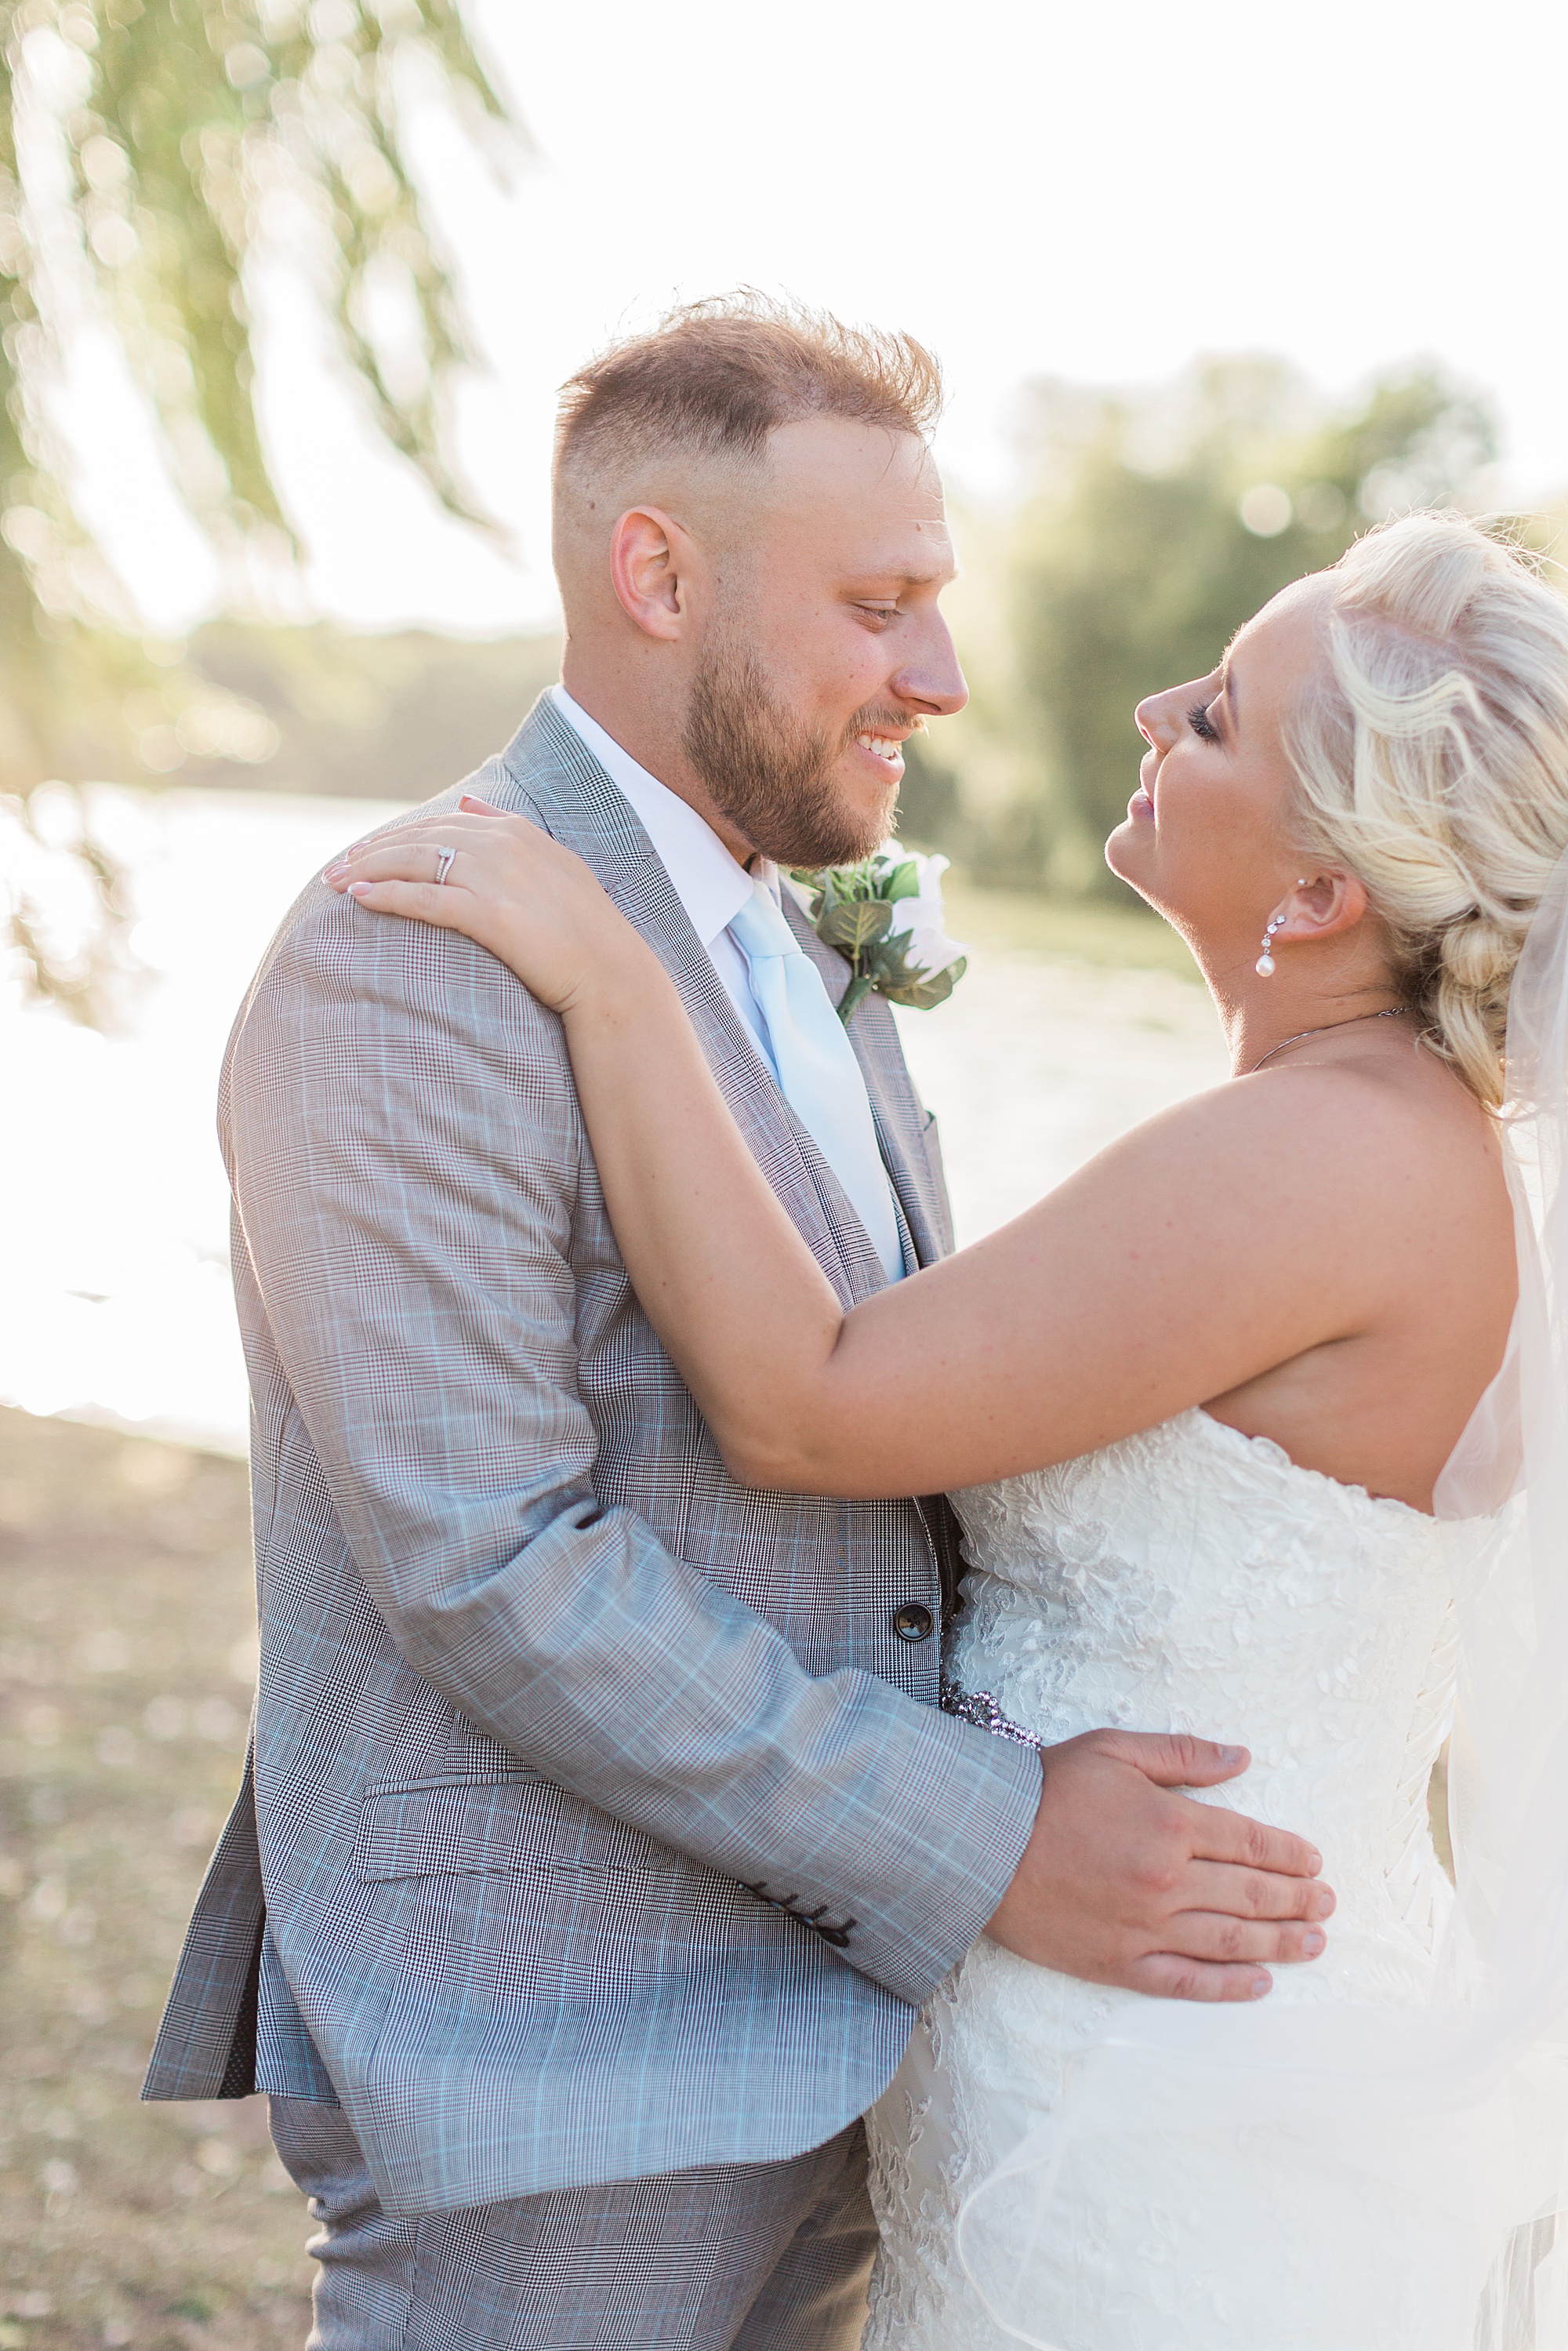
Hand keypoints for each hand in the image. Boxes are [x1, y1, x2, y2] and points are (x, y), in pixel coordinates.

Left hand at [324, 799, 650, 1013]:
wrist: (612, 974)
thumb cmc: (585, 929)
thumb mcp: (555, 863)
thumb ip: (508, 827)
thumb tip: (466, 800)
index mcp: (517, 831)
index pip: (441, 822)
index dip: (398, 834)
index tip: (366, 849)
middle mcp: (503, 846)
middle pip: (419, 838)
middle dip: (371, 851)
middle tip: (336, 866)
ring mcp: (497, 879)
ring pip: (414, 864)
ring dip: (367, 871)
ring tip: (334, 883)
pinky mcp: (491, 916)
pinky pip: (425, 900)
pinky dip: (387, 897)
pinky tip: (359, 901)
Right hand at [986, 1729, 1332, 2001]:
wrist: (980, 1841)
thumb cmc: (1045, 1788)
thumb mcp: (1115, 1750)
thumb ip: (1182, 1754)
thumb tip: (1242, 1757)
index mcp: (1171, 1824)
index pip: (1249, 1841)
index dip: (1288, 1853)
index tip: (1314, 1861)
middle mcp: (1168, 1881)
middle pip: (1250, 1894)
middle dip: (1297, 1899)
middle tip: (1328, 1904)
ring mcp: (1146, 1928)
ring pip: (1230, 1941)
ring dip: (1280, 1943)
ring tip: (1315, 1944)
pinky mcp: (1119, 1963)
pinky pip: (1186, 1982)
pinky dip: (1227, 1986)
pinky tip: (1259, 1985)